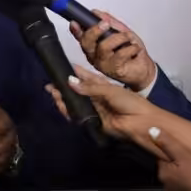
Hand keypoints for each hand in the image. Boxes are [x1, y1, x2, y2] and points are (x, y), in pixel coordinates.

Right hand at [45, 65, 159, 149]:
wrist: (140, 123)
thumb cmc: (129, 102)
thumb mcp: (109, 90)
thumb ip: (89, 88)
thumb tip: (69, 82)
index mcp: (103, 85)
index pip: (85, 76)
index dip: (74, 72)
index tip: (60, 67)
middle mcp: (97, 96)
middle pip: (77, 90)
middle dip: (64, 87)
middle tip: (50, 84)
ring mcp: (94, 109)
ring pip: (75, 103)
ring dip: (64, 99)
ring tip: (52, 93)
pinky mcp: (92, 121)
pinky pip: (78, 116)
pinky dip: (68, 111)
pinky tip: (61, 106)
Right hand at [71, 11, 156, 91]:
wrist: (144, 68)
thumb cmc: (131, 51)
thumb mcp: (121, 31)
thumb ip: (109, 22)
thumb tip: (95, 12)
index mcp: (94, 46)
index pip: (81, 37)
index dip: (75, 30)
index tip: (74, 22)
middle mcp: (95, 56)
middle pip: (86, 42)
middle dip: (95, 30)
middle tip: (105, 24)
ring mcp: (103, 64)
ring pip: (103, 47)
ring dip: (119, 38)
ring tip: (128, 38)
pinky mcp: (113, 70)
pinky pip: (119, 55)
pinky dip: (130, 48)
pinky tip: (134, 49)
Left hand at [149, 127, 190, 190]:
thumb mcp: (184, 154)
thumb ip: (167, 142)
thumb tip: (151, 131)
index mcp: (163, 174)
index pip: (163, 157)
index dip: (175, 152)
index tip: (185, 152)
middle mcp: (166, 186)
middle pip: (171, 167)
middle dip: (180, 162)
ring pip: (179, 176)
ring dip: (186, 172)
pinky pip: (186, 185)